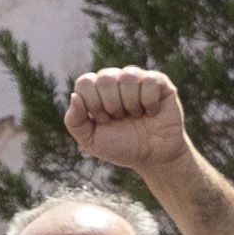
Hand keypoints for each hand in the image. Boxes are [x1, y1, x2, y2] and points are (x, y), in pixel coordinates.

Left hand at [63, 65, 201, 184]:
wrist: (153, 158)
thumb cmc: (121, 147)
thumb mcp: (91, 141)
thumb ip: (75, 121)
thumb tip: (74, 96)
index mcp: (96, 90)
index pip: (85, 83)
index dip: (93, 104)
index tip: (104, 121)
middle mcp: (115, 80)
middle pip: (105, 78)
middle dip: (112, 105)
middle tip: (121, 119)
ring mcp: (137, 79)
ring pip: (128, 76)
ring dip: (131, 104)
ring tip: (136, 115)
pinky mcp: (159, 82)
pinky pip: (149, 81)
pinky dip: (149, 102)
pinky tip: (151, 112)